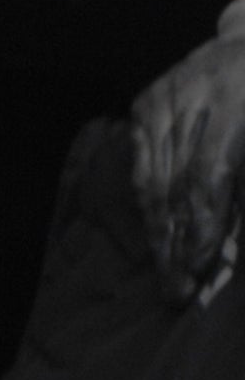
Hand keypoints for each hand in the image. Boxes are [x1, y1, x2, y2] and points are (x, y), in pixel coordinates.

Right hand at [133, 0, 244, 302]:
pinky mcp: (148, 102)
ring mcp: (168, 96)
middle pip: (178, 182)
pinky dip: (149, 202)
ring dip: (161, 232)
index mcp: (237, 96)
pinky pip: (144, 164)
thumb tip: (234, 241)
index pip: (210, 174)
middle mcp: (198, 92)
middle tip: (179, 288)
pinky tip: (156, 234)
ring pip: (157, 177)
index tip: (202, 269)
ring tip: (167, 272)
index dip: (205, 226)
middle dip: (179, 241)